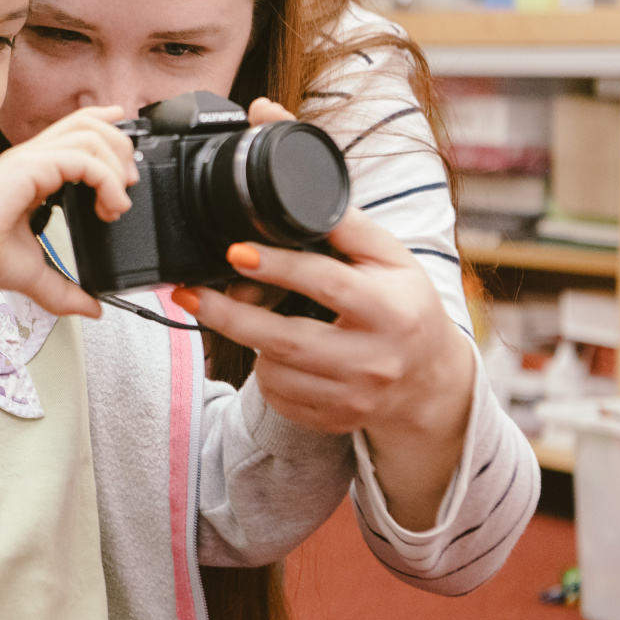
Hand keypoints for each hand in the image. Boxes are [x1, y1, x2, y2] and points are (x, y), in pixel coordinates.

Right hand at [0, 107, 135, 337]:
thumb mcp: (35, 272)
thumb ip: (65, 289)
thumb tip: (92, 307)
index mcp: (32, 171)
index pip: (74, 131)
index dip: (105, 130)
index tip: (125, 154)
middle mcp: (31, 158)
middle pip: (87, 124)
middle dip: (119, 150)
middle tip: (128, 185)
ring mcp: (29, 159)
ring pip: (88, 135)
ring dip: (115, 165)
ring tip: (119, 200)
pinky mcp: (28, 168)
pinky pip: (81, 159)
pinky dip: (105, 180)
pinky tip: (109, 206)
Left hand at [174, 197, 474, 530]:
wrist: (429, 378)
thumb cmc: (404, 306)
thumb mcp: (393, 259)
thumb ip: (351, 228)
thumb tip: (300, 199)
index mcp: (391, 311)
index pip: (327, 284)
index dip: (279, 266)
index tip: (236, 252)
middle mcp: (375, 360)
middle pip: (287, 341)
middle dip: (230, 315)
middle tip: (190, 293)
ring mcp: (355, 398)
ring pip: (276, 373)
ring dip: (249, 342)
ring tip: (249, 319)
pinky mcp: (336, 420)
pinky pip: (279, 399)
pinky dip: (266, 374)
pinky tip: (274, 354)